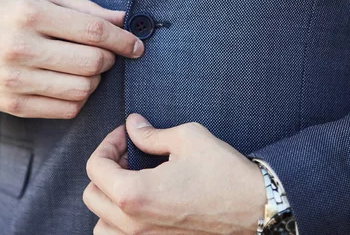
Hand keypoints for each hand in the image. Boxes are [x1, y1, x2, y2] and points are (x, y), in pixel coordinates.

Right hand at [0, 0, 143, 118]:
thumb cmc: (6, 13)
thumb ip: (84, 7)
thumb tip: (124, 20)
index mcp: (29, 13)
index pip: (93, 31)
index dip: (123, 40)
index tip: (135, 44)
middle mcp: (20, 47)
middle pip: (92, 63)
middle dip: (109, 59)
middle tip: (105, 54)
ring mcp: (15, 81)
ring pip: (83, 90)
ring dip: (94, 80)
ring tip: (83, 67)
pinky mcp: (13, 105)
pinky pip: (67, 110)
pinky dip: (78, 98)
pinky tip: (69, 82)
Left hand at [83, 114, 265, 234]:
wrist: (258, 208)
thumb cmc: (224, 172)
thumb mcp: (187, 139)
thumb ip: (151, 134)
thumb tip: (131, 125)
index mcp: (134, 195)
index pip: (95, 167)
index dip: (108, 144)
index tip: (126, 135)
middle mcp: (133, 225)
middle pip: (91, 195)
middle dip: (105, 169)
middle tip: (128, 154)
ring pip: (101, 225)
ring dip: (107, 201)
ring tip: (129, 183)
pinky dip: (119, 224)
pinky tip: (140, 206)